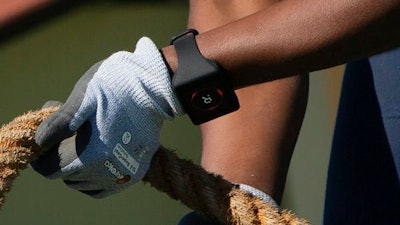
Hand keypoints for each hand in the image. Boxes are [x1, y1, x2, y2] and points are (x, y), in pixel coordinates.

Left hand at [33, 37, 183, 197]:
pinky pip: (104, 187)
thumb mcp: (84, 97)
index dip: (42, 155)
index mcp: (90, 155)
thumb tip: (39, 141)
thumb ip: (59, 122)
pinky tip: (96, 158)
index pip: (50, 169)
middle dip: (60, 156)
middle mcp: (107, 172)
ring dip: (77, 166)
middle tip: (67, 130)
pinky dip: (94, 177)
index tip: (45, 138)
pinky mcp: (135, 173)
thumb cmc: (118, 86)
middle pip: (67, 176)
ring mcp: (123, 175)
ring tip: (84, 139)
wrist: (158, 87)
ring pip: (84, 183)